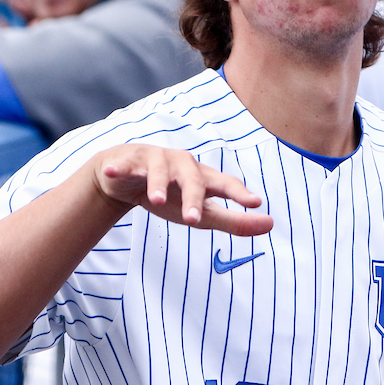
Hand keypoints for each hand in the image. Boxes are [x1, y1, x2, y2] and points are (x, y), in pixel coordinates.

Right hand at [91, 144, 273, 236]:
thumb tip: (271, 224)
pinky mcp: (130, 161)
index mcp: (204, 177)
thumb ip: (235, 221)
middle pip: (193, 179)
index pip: (225, 184)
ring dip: (158, 184)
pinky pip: (125, 165)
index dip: (239, 193)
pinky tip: (111, 173)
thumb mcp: (202, 213)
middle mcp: (183, 165)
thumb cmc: (173, 196)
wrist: (129, 179)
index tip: (254, 203)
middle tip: (193, 220)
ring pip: (160, 171)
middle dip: (193, 198)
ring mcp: (157, 160)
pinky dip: (119, 169)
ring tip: (156, 201)